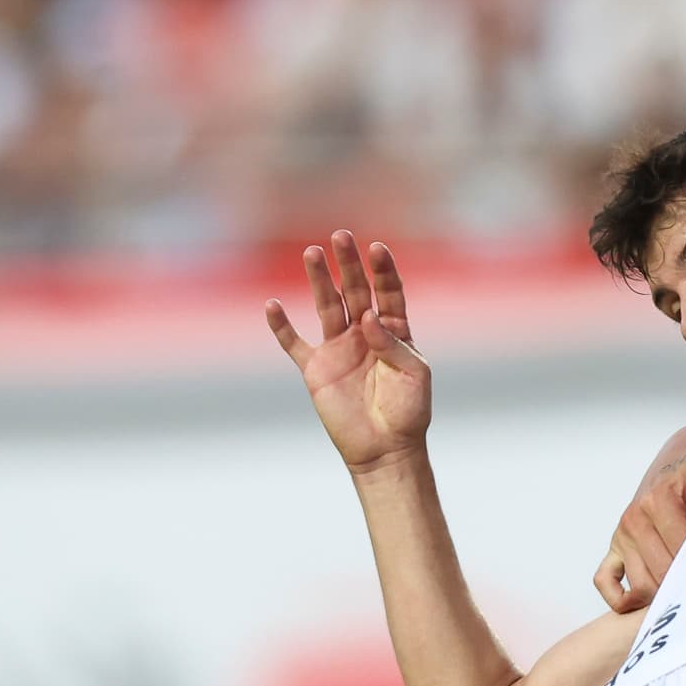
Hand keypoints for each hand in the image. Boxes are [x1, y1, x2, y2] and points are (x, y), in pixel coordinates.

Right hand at [266, 229, 431, 472]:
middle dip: (348, 264)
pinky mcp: (315, 370)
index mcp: (393, 331)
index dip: (383, 270)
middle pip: (354, 291)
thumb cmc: (408, 412)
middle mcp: (364, 334)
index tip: (377, 249)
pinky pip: (294, 343)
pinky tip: (272, 305)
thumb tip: (367, 318)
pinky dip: (282, 326)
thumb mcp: (413, 375)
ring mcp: (338, 349)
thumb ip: (392, 344)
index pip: (387, 292)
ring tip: (312, 253)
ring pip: (325, 306)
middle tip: (341, 236)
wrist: (384, 449)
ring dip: (318, 280)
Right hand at [593, 414, 685, 611]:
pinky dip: (622, 597)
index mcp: (657, 501)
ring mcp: (622, 534)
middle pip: (660, 575)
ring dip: (663, 595)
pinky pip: (604, 580)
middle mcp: (634, 518)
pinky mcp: (615, 545)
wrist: (682, 452)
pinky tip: (646, 600)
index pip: (680, 555)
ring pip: (640, 586)